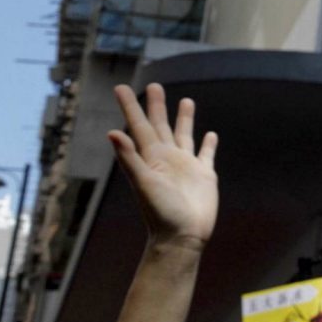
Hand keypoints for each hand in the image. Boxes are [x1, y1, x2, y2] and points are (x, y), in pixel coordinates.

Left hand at [107, 83, 218, 250]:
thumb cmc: (160, 213)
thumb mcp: (143, 184)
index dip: (130, 106)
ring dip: (184, 119)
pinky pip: (205, 154)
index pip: (138, 126)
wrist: (182, 237)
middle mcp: (167, 158)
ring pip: (184, 135)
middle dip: (157, 106)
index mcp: (151, 157)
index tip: (121, 87)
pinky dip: (207, 144)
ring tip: (186, 100)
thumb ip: (129, 158)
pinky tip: (210, 135)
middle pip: (161, 126)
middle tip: (155, 85)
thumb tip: (112, 134)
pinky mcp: (204, 175)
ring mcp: (186, 166)